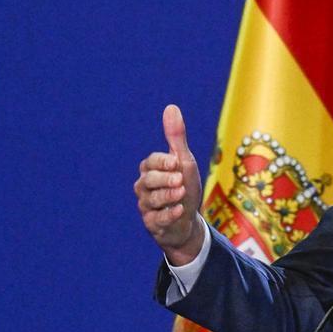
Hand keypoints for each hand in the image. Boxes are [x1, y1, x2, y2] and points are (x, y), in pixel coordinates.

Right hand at [134, 104, 204, 264]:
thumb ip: (176, 137)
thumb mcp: (184, 161)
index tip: (175, 162)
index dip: (162, 162)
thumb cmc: (184, 186)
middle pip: (148, 181)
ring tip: (181, 194)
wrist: (188, 221)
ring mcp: (147, 206)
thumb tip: (171, 107)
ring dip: (168, 197)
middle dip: (164, 180)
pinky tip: (179, 210)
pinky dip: (168, 215)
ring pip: (151, 200)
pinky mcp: (152, 224)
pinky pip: (156, 220)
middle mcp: (144, 187)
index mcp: (151, 170)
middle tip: (179, 180)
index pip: (151, 162)